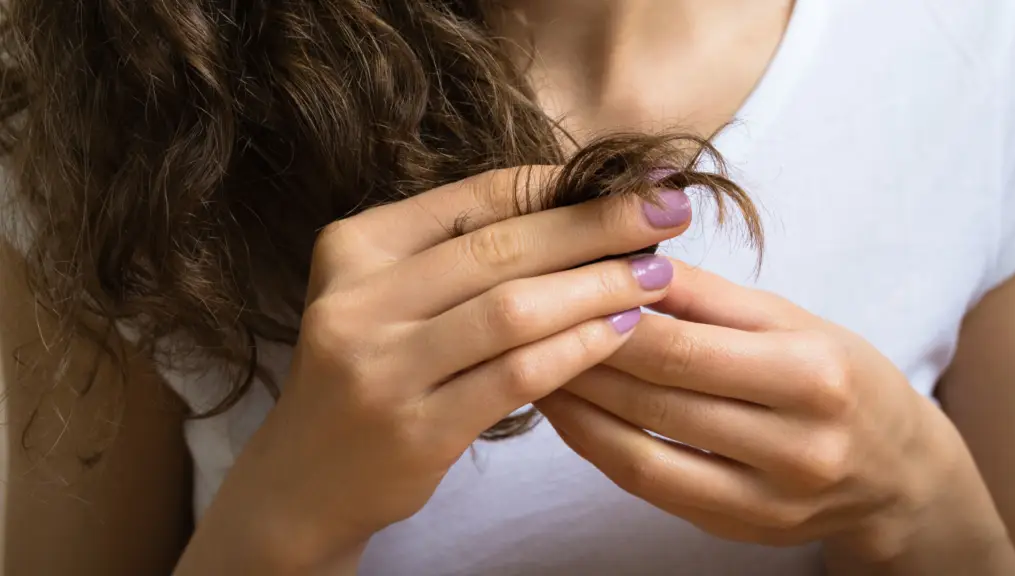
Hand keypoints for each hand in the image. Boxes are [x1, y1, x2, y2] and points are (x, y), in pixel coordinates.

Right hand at [175, 169, 693, 573]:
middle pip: (502, 248)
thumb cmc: (367, 371)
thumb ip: (458, 252)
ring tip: (656, 275)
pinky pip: (517, 376)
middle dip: (597, 226)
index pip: (478, 197)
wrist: (305, 478)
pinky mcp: (415, 428)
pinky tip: (621, 332)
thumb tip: (577, 205)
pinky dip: (577, 349)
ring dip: (597, 287)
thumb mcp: (387, 295)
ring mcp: (381, 366)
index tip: (633, 180)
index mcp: (354, 247)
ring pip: (514, 309)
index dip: (564, 186)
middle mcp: (357, 299)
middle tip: (667, 213)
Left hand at [537, 260, 969, 559]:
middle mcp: (794, 446)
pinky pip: (647, 486)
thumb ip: (704, 294)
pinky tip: (566, 411)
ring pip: (638, 450)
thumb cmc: (839, 375)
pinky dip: (596, 446)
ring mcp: (765, 500)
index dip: (605, 316)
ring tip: (527, 364)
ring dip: (573, 405)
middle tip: (520, 323)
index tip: (552, 288)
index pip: (680, 344)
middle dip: (577, 356)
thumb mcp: (790, 319)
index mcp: (809, 375)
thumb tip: (621, 261)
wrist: (897, 472)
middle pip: (654, 396)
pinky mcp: (738, 529)